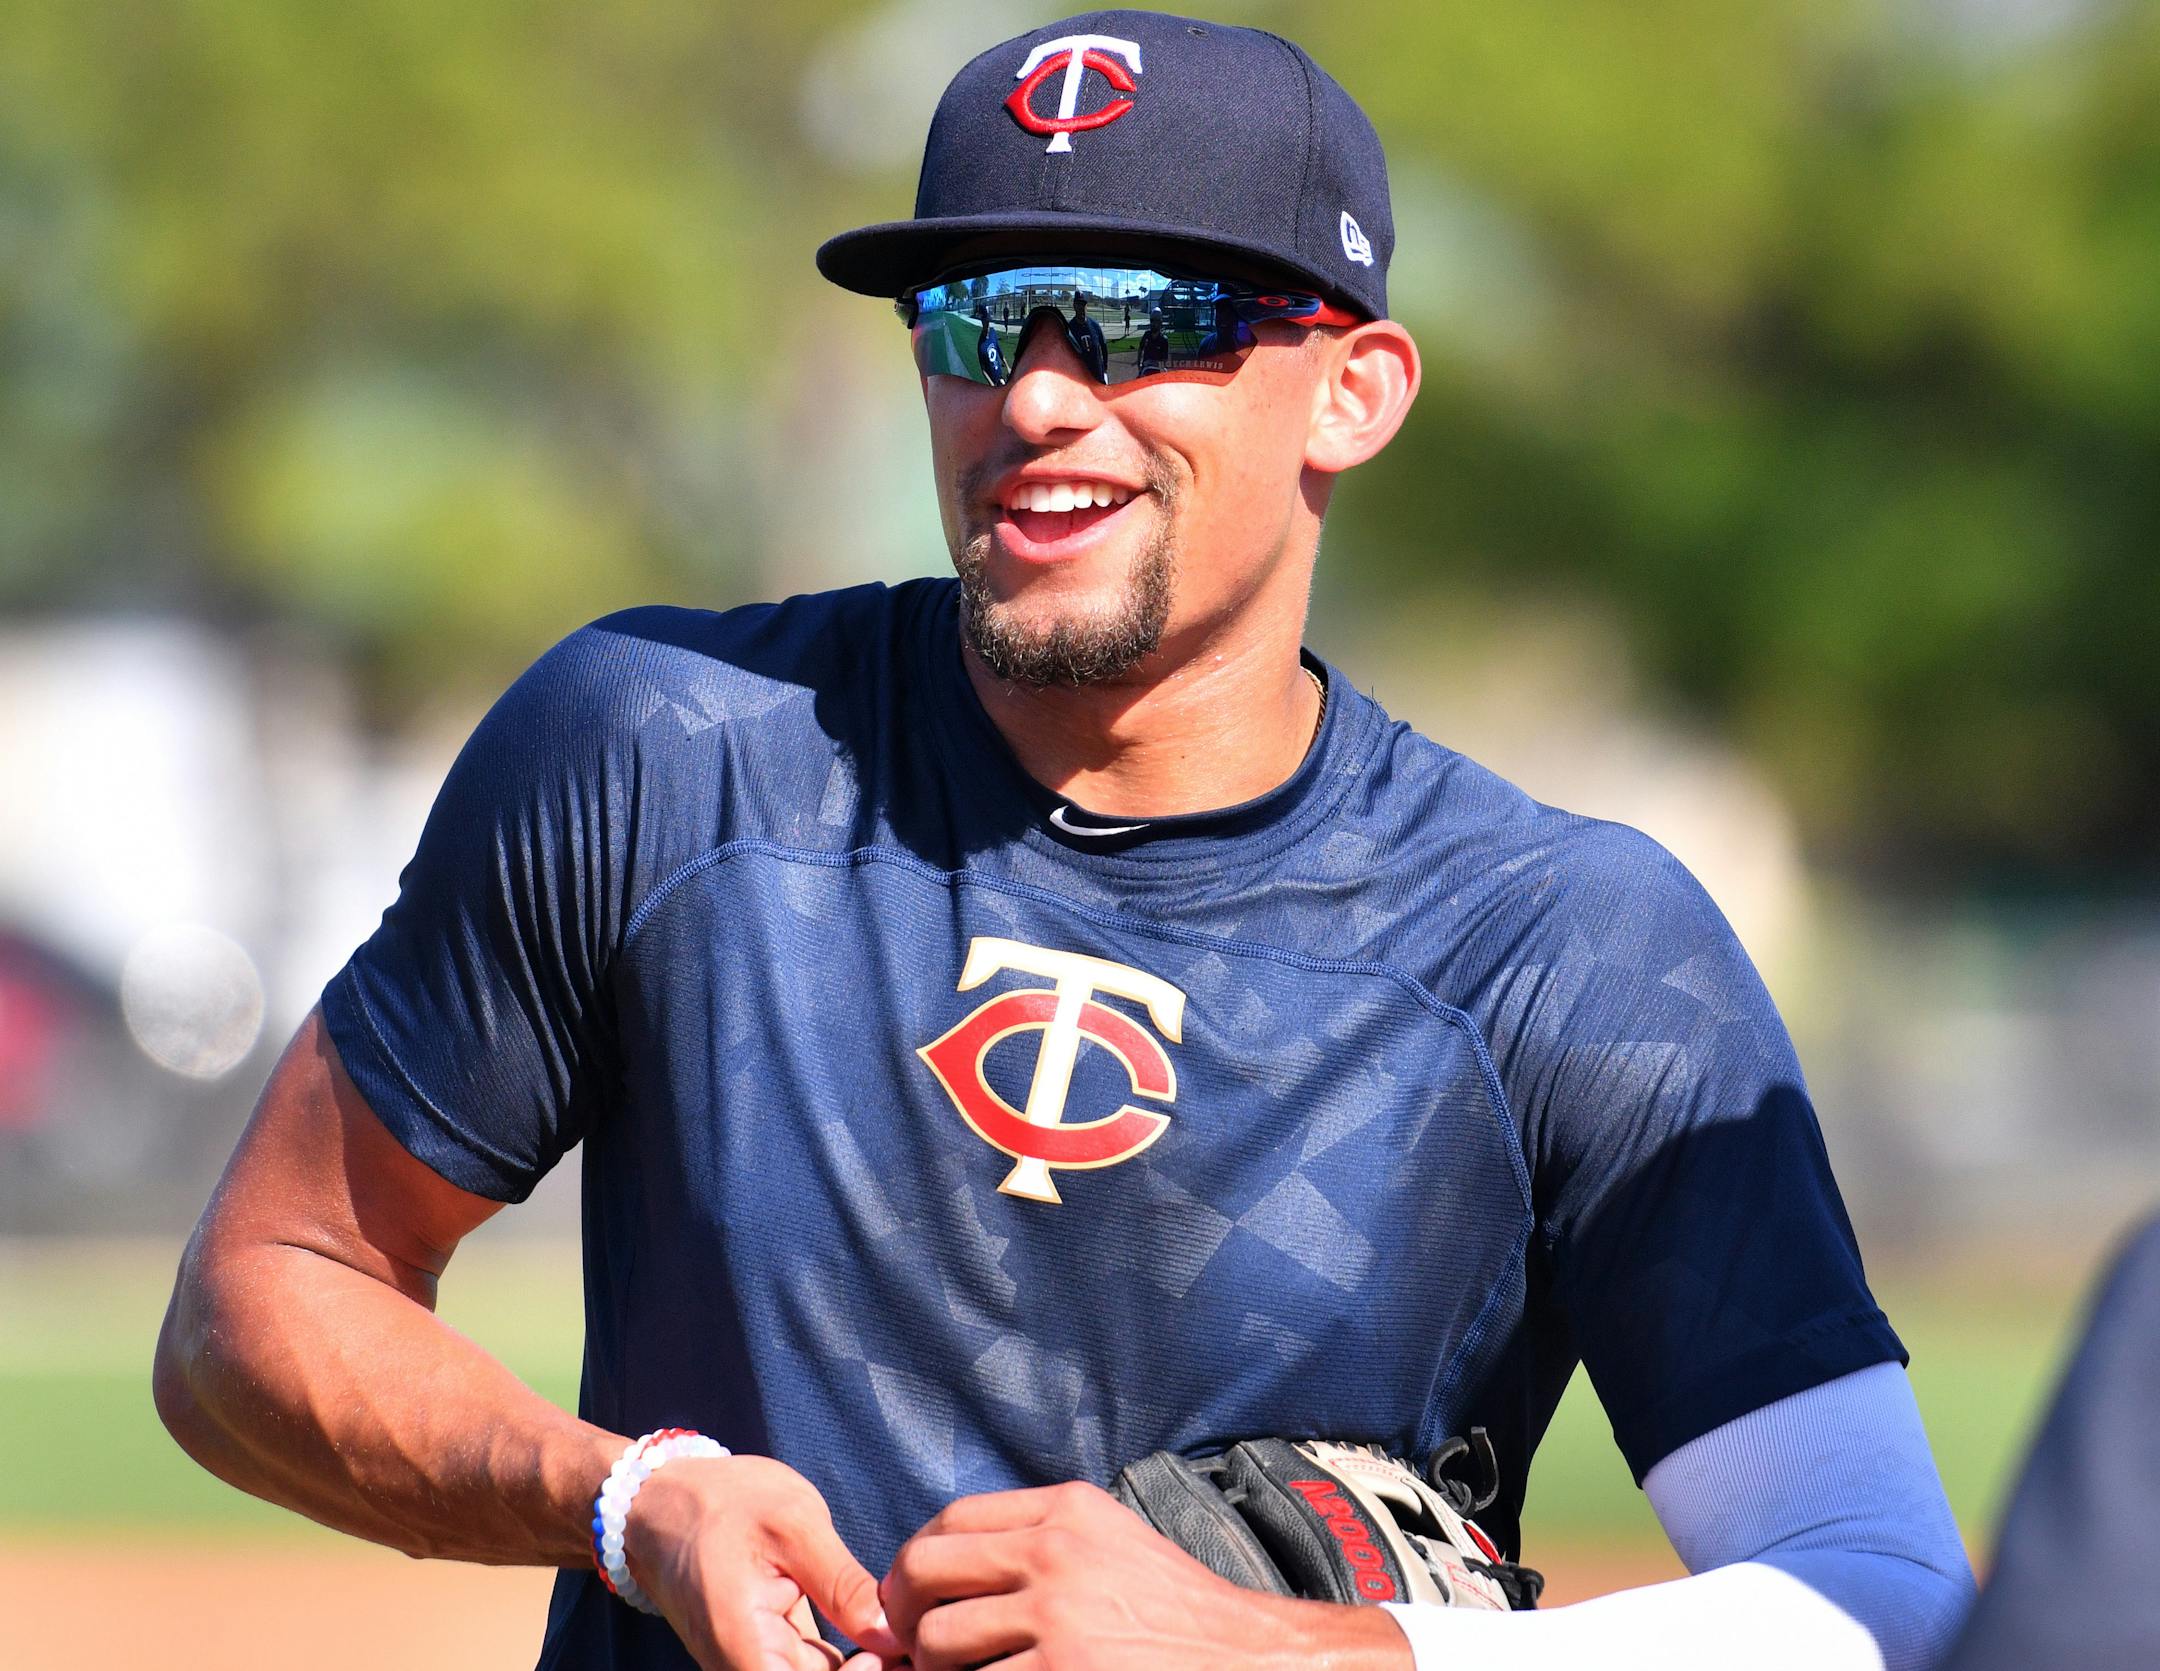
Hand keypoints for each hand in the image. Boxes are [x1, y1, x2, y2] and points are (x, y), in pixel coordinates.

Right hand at [620, 1453, 902, 1670]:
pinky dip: (847, 1657)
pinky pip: (810, 1667)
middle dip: (868, 1669)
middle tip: (908, 1640)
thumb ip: (844, 1585)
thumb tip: (894, 1635)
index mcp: (746, 1652)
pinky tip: (877, 1630)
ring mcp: (752, 1665)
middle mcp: (744, 1670)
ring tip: (900, 1632)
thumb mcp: (793, 1525)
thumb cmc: (721, 1504)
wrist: (660, 1501)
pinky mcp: (763, 1652)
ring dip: (863, 1664)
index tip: (898, 1649)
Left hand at [879, 1479, 1412, 1669]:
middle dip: (904, 1613)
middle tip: (914, 1647)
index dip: (917, 1560)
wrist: (1247, 1660)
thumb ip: (1042, 1537)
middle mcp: (1055, 1552)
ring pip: (937, 1640)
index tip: (914, 1596)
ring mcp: (1056, 1617)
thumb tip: (951, 1564)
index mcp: (1067, 1510)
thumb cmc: (1176, 1613)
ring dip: (937, 1667)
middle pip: (925, 1569)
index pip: (951, 1518)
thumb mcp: (1113, 1543)